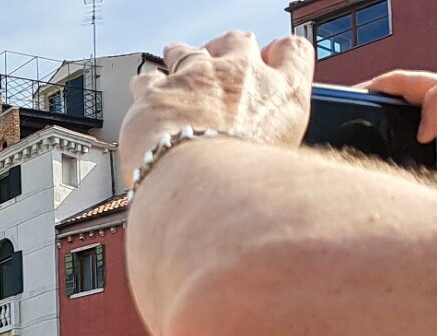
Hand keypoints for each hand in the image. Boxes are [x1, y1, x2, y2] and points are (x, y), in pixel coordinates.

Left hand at [121, 32, 314, 181]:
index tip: (270, 60)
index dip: (279, 55)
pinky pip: (147, 78)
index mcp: (283, 96)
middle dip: (226, 51)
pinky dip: (145, 88)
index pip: (293, 53)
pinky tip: (144, 101)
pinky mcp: (157, 91)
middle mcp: (243, 77)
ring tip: (175, 76)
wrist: (202, 190)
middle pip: (239, 42)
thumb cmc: (243, 187)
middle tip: (217, 70)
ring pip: (188, 51)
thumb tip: (259, 153)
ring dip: (181, 59)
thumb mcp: (280, 164)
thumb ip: (271, 142)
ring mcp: (198, 78)